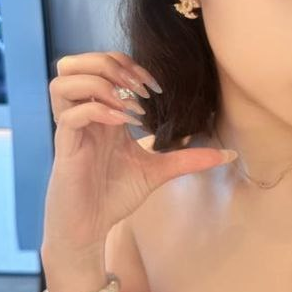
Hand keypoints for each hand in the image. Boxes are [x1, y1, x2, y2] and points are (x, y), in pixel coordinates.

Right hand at [42, 49, 233, 256]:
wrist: (92, 228)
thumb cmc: (115, 196)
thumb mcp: (158, 171)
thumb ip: (187, 158)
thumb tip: (228, 154)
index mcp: (102, 112)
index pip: (103, 65)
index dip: (129, 65)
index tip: (155, 89)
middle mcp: (83, 115)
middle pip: (75, 63)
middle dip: (110, 64)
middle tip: (139, 89)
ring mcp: (72, 130)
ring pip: (62, 81)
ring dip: (99, 84)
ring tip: (128, 106)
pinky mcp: (65, 148)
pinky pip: (72, 116)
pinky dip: (98, 111)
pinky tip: (122, 125)